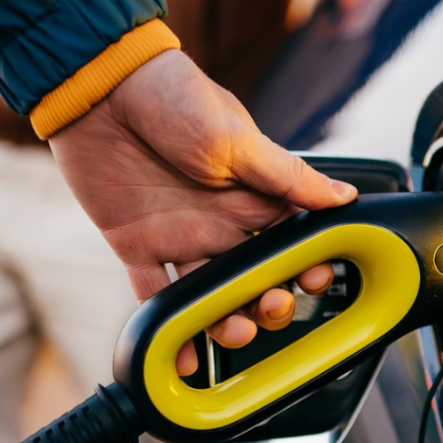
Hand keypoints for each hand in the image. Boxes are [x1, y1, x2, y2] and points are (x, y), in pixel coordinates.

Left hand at [48, 50, 355, 373]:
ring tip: (231, 333)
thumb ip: (288, 176)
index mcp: (251, 195)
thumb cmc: (172, 95)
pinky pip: (154, 294)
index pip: (290, 243)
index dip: (305, 267)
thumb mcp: (238, 138)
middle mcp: (220, 220)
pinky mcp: (136, 244)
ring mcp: (179, 235)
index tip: (315, 281)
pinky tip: (181, 355)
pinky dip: (167, 327)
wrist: (96, 87)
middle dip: (266, 302)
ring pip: (210, 294)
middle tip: (269, 309)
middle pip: (253, 278)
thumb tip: (345, 196)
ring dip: (224, 321)